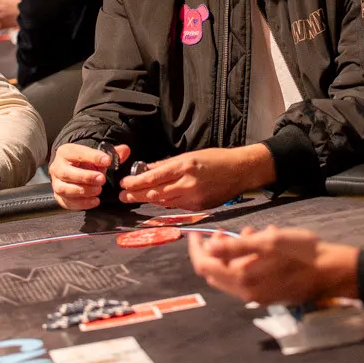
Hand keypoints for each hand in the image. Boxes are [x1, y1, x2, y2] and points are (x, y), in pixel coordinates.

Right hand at [49, 142, 129, 209]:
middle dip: (86, 177)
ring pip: (64, 189)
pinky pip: (67, 202)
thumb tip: (125, 150)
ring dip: (83, 191)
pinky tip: (94, 201)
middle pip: (67, 173)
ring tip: (98, 191)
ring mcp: (56, 183)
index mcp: (66, 152)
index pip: (77, 153)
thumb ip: (112, 153)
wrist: (75, 171)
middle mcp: (57, 167)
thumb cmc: (87, 162)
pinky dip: (81, 204)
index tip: (107, 161)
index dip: (93, 157)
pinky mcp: (58, 197)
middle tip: (102, 179)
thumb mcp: (98, 156)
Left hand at [119, 145, 274, 210]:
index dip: (136, 182)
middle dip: (137, 194)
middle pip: (155, 192)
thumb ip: (168, 164)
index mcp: (185, 166)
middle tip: (122, 196)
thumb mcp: (191, 155)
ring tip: (133, 199)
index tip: (124, 183)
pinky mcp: (199, 207)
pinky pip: (176, 206)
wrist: (241, 171)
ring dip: (148, 200)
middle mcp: (188, 183)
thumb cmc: (217, 159)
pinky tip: (156, 200)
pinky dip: (164, 203)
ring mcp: (194, 197)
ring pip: (164, 201)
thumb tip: (148, 169)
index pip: (154, 177)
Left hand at [188, 226, 358, 304]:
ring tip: (249, 233)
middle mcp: (246, 292)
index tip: (196, 233)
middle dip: (214, 252)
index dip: (196, 249)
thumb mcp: (269, 242)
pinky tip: (262, 246)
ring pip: (232, 276)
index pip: (205, 266)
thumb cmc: (302, 253)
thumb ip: (236, 246)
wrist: (331, 272)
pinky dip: (246, 262)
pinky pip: (247, 279)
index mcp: (243, 278)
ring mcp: (258, 296)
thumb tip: (207, 248)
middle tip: (222, 232)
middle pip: (215, 274)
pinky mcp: (269, 296)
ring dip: (233, 255)